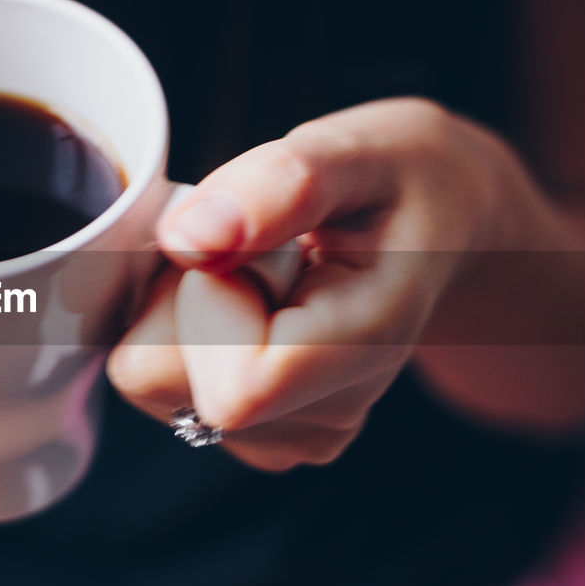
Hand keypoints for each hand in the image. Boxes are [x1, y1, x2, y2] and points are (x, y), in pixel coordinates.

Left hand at [107, 97, 519, 470]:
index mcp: (364, 351)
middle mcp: (322, 416)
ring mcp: (285, 433)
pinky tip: (248, 300)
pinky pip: (154, 380)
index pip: (231, 386)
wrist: (438, 226)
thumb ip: (279, 185)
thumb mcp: (358, 152)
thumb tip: (186, 237)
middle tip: (253, 248)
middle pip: (157, 379)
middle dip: (179, 297)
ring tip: (260, 271)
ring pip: (147, 378)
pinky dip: (180, 330)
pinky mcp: (251, 428)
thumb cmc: (401, 183)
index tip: (252, 242)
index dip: (204, 299)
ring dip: (179, 310)